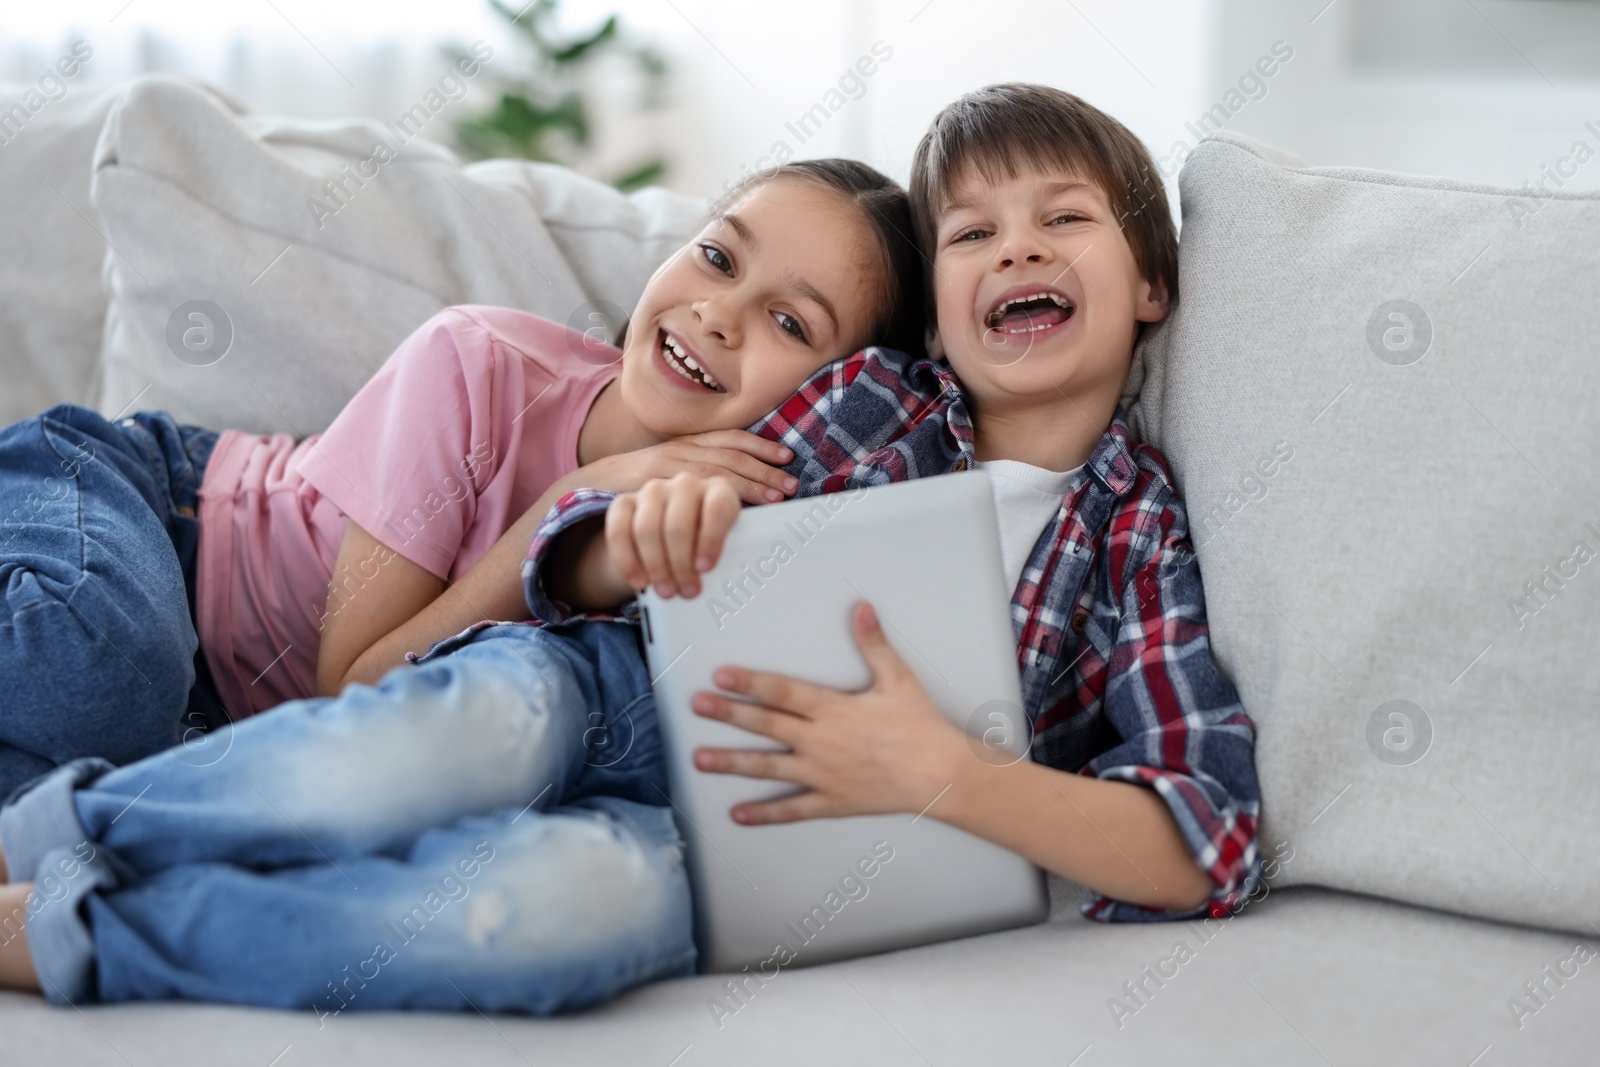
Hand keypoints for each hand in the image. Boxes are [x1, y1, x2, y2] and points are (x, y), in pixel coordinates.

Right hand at [583, 430, 797, 505]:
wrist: (594, 482)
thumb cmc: (640, 481)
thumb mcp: (673, 469)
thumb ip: (700, 472)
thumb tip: (739, 486)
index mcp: (689, 443)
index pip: (731, 438)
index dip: (760, 446)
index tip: (787, 455)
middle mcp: (682, 448)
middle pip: (730, 455)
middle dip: (764, 469)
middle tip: (790, 484)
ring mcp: (667, 465)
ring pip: (716, 471)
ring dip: (748, 485)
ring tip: (774, 499)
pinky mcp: (652, 482)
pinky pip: (689, 490)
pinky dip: (714, 499)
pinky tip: (732, 509)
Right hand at [606, 472, 743, 597]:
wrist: (674, 537)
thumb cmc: (706, 544)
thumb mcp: (725, 545)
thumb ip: (728, 556)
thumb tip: (722, 585)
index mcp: (718, 490)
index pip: (718, 508)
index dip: (712, 540)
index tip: (706, 568)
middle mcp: (686, 485)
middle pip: (678, 525)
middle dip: (681, 565)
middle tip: (687, 592)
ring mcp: (653, 491)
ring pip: (647, 530)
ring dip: (656, 567)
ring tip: (666, 591)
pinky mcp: (624, 502)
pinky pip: (619, 532)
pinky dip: (627, 561)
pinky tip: (638, 581)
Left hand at [689, 602, 967, 823]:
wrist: (940, 774)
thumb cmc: (920, 727)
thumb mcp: (898, 678)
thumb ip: (874, 644)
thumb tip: (862, 610)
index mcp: (834, 709)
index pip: (782, 692)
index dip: (749, 683)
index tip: (722, 676)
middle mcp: (821, 741)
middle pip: (766, 725)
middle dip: (728, 714)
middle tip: (698, 706)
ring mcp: (823, 774)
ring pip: (768, 767)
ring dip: (732, 763)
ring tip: (700, 759)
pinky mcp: (832, 800)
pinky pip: (792, 809)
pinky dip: (764, 813)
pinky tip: (739, 813)